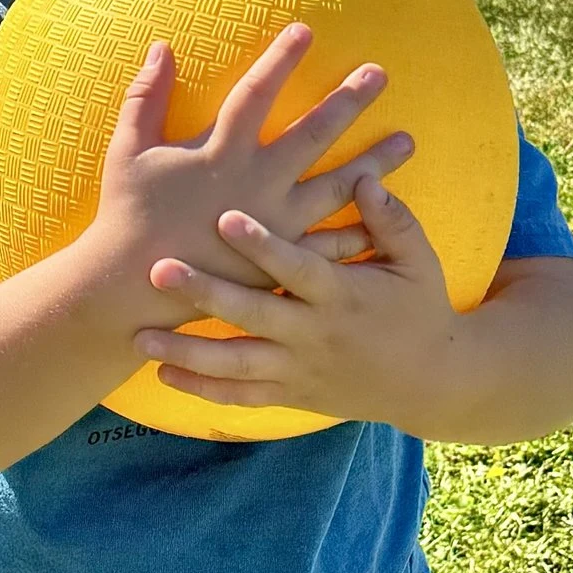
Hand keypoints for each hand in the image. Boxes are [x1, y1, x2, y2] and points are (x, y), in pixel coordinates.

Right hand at [84, 24, 411, 332]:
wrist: (133, 289)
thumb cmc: (127, 216)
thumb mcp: (128, 150)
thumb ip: (145, 97)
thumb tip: (161, 47)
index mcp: (219, 153)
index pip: (256, 94)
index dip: (280, 60)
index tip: (306, 31)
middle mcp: (255, 184)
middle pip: (311, 134)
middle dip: (347, 101)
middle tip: (380, 74)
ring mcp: (273, 225)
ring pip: (335, 187)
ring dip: (374, 164)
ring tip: (408, 143)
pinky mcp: (279, 262)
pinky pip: (328, 244)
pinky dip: (359, 230)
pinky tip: (387, 213)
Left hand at [132, 168, 456, 424]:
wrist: (432, 382)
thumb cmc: (422, 308)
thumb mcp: (419, 260)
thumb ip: (390, 218)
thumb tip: (366, 176)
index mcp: (343, 295)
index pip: (296, 266)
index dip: (262, 244)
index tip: (225, 216)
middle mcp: (315, 335)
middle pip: (252, 314)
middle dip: (205, 293)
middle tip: (159, 269)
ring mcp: (300, 370)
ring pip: (236, 365)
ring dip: (187, 352)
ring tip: (141, 337)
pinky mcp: (292, 395)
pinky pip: (241, 397)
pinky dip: (202, 390)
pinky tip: (164, 376)